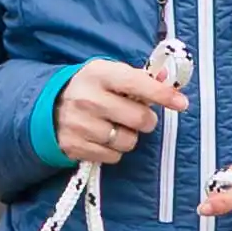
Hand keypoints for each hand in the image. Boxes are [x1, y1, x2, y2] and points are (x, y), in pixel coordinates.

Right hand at [47, 49, 185, 171]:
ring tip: (117, 127)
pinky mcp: (75, 146)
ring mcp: (80, 125)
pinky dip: (115, 150)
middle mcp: (88, 99)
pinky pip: (113, 156)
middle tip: (139, 117)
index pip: (137, 83)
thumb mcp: (110, 74)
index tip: (181, 103)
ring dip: (130, 137)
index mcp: (99, 74)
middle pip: (138, 118)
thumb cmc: (92, 89)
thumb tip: (169, 82)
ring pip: (128, 141)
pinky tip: (104, 138)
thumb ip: (139, 78)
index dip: (162, 94)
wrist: (50, 107)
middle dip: (146, 120)